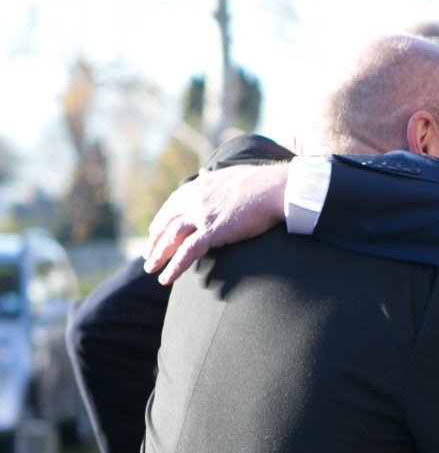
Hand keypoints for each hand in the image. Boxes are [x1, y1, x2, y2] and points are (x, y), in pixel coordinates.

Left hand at [143, 163, 289, 284]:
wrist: (274, 188)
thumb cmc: (261, 182)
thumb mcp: (231, 173)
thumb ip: (215, 177)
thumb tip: (207, 173)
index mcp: (200, 186)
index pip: (173, 204)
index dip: (162, 218)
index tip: (155, 231)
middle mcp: (196, 199)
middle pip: (167, 221)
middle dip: (155, 240)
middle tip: (148, 254)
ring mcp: (202, 215)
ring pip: (171, 237)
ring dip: (158, 255)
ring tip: (151, 268)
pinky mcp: (212, 231)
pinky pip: (186, 252)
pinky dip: (174, 267)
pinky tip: (165, 279)